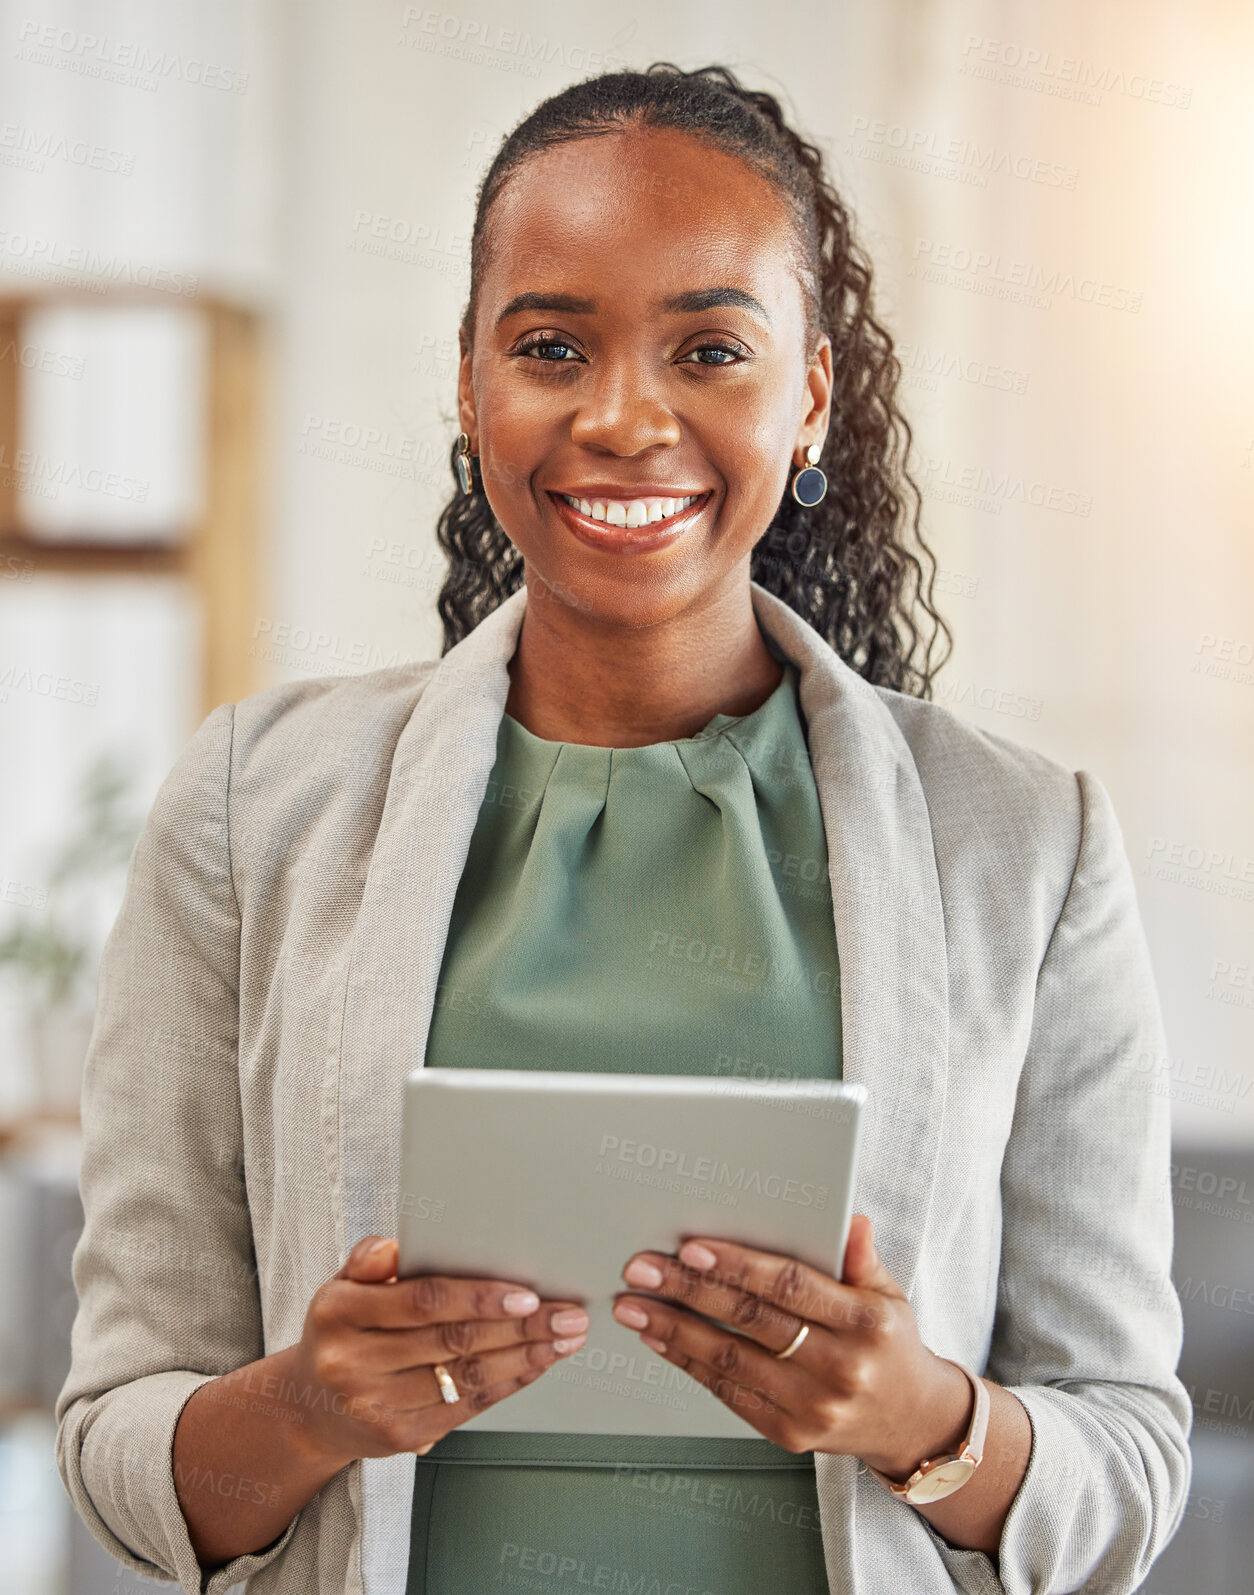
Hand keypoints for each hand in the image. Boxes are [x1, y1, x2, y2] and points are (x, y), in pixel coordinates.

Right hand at [286, 1236, 588, 1466]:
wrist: (312, 1407)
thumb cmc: (342, 1331)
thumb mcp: (342, 1286)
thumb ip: (370, 1260)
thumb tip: (396, 1246)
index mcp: (338, 1313)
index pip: (422, 1301)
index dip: (479, 1297)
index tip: (527, 1291)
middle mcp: (352, 1363)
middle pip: (453, 1341)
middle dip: (522, 1326)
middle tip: (567, 1314)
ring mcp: (374, 1406)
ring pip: (466, 1377)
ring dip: (526, 1357)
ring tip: (565, 1339)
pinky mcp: (398, 1438)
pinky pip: (466, 1407)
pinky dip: (508, 1383)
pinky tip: (536, 1364)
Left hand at [611, 1213, 971, 1477]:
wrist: (911, 1422)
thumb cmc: (889, 1345)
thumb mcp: (888, 1295)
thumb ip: (861, 1258)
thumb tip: (850, 1220)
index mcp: (865, 1322)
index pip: (790, 1285)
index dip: (737, 1266)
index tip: (690, 1248)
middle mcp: (840, 1367)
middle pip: (751, 1320)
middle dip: (688, 1291)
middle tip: (642, 1269)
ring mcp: (814, 1407)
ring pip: (731, 1360)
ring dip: (674, 1329)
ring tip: (634, 1305)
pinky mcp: (790, 1434)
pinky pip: (729, 1394)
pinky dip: (689, 1363)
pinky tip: (660, 1339)